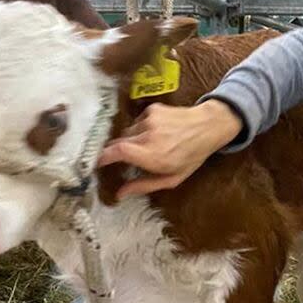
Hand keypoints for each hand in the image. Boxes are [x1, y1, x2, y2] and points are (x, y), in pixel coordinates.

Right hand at [97, 99, 242, 198]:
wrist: (208, 126)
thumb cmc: (191, 157)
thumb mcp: (172, 178)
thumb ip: (144, 186)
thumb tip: (120, 194)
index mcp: (153, 155)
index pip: (118, 151)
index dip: (102, 156)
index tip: (95, 163)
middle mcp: (148, 135)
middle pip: (118, 142)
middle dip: (115, 152)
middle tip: (120, 160)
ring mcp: (149, 120)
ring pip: (127, 132)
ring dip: (131, 141)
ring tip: (147, 146)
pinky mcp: (151, 109)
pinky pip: (137, 122)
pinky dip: (140, 129)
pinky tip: (155, 133)